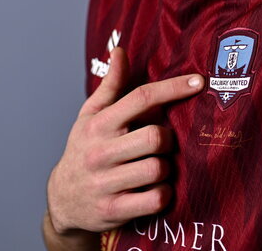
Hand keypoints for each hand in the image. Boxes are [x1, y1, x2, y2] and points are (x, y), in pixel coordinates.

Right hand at [46, 47, 203, 233]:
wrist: (62, 200)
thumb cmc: (84, 149)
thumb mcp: (91, 116)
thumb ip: (111, 85)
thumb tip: (120, 50)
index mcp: (99, 124)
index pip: (141, 98)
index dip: (173, 88)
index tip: (199, 81)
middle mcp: (100, 152)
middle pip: (155, 137)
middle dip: (169, 139)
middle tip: (165, 143)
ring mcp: (105, 183)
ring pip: (158, 169)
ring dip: (166, 168)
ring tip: (157, 166)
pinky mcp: (113, 210)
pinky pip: (155, 199)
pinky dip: (163, 194)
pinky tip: (156, 189)